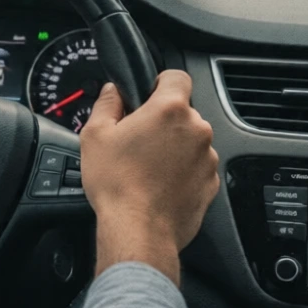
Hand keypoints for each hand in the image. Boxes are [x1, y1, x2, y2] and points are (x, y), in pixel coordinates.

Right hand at [80, 70, 218, 284]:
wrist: (138, 231)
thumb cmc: (117, 184)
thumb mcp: (95, 135)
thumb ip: (106, 103)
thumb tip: (113, 91)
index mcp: (170, 109)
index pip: (177, 76)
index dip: (161, 82)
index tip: (148, 95)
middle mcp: (196, 129)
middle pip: (182, 111)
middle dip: (163, 120)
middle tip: (138, 138)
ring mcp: (207, 158)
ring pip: (190, 140)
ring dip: (174, 146)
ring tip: (147, 166)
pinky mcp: (211, 184)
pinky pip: (196, 166)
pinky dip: (182, 171)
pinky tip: (159, 183)